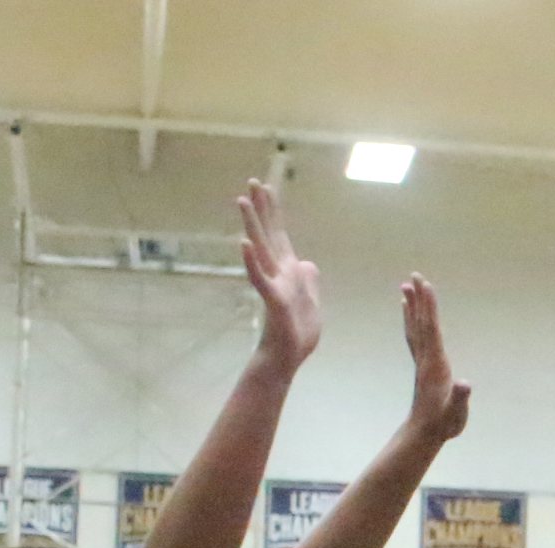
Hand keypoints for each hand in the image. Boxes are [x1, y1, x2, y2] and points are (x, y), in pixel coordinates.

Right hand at [239, 181, 320, 370]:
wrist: (288, 359)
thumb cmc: (296, 334)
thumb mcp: (311, 302)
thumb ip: (309, 280)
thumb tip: (306, 262)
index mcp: (289, 271)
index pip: (279, 234)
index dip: (273, 211)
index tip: (267, 187)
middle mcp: (278, 273)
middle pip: (269, 234)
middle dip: (261, 207)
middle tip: (252, 180)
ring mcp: (274, 285)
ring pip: (261, 249)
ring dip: (252, 224)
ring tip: (242, 201)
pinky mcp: (273, 301)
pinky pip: (260, 279)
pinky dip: (251, 261)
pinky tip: (244, 244)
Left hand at [401, 274, 470, 441]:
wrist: (423, 434)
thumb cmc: (444, 424)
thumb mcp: (456, 415)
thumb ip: (460, 399)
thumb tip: (465, 384)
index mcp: (435, 365)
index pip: (432, 331)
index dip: (430, 309)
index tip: (427, 287)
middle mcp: (425, 359)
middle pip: (421, 323)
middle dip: (419, 299)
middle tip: (414, 275)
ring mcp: (422, 361)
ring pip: (415, 327)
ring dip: (412, 306)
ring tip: (406, 285)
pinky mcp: (422, 365)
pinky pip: (415, 336)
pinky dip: (412, 320)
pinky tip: (408, 310)